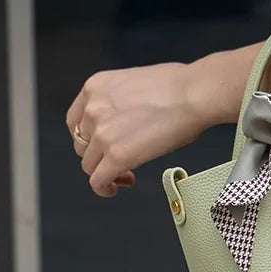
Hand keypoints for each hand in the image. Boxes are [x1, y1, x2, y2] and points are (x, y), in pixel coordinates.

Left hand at [66, 61, 210, 196]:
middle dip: (99, 155)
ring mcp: (102, 134)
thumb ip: (119, 102)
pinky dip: (105, 188)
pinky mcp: (116, 156)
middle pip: (82, 145)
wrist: (194, 94)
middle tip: (121, 161)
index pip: (75, 121)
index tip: (103, 145)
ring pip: (89, 166)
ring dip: (105, 172)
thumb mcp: (134, 82)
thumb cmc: (179, 86)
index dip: (89, 138)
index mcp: (95, 87)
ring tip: (127, 174)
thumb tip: (127, 119)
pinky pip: (98, 182)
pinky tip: (119, 187)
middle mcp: (92, 109)